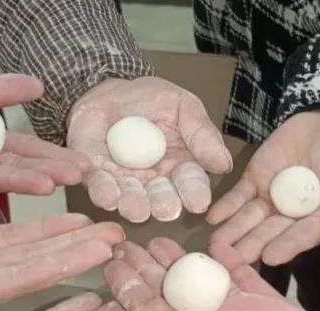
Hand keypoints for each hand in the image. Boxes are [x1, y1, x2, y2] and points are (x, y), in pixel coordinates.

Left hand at [67, 77, 231, 222]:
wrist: (111, 91)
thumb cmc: (152, 100)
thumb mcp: (183, 107)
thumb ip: (202, 134)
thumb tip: (224, 164)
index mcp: (181, 168)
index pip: (191, 184)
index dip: (194, 194)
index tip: (198, 202)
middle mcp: (155, 183)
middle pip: (161, 200)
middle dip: (163, 205)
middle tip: (165, 209)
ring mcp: (125, 183)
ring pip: (130, 200)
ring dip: (132, 205)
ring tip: (134, 208)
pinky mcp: (96, 177)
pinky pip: (98, 186)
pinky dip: (101, 191)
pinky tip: (105, 193)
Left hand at [98, 238, 319, 310]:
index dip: (128, 288)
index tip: (110, 261)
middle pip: (168, 293)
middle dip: (147, 267)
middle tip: (127, 239)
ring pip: (201, 280)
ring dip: (181, 260)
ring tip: (161, 237)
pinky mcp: (272, 306)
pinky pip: (244, 274)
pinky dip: (229, 256)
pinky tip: (215, 237)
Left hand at [207, 112, 319, 265]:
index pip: (303, 236)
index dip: (287, 246)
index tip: (269, 257)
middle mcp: (294, 216)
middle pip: (270, 233)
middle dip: (250, 246)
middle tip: (231, 260)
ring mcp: (272, 199)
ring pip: (250, 219)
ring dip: (233, 232)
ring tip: (215, 246)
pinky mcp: (255, 181)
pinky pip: (238, 196)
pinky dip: (225, 207)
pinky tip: (212, 218)